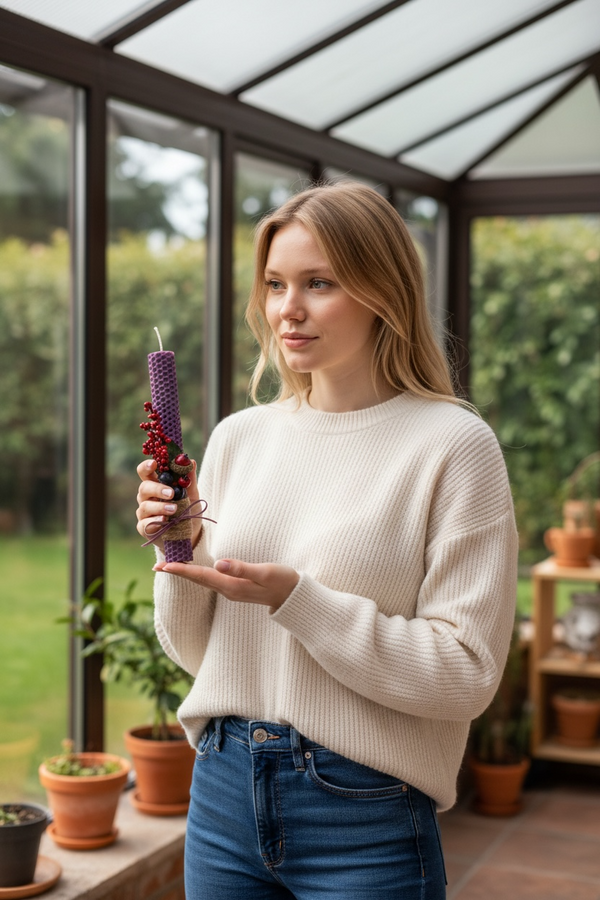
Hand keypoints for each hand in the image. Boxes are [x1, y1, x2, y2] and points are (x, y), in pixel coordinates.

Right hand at [136, 458, 201, 549]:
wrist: (190, 533)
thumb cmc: (188, 510)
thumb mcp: (192, 494)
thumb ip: (189, 479)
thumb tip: (190, 461)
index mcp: (156, 485)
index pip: (145, 472)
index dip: (146, 466)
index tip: (154, 463)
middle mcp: (147, 497)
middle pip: (144, 488)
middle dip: (157, 489)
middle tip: (171, 493)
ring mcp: (144, 513)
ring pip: (145, 506)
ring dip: (159, 507)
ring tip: (174, 509)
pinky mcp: (145, 528)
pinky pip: (144, 524)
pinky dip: (154, 522)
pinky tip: (164, 521)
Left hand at [153, 557, 299, 610]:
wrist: (294, 596)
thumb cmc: (282, 581)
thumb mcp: (265, 573)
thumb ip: (242, 568)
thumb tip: (219, 563)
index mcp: (232, 586)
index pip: (201, 576)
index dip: (181, 570)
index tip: (163, 565)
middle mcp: (228, 590)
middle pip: (198, 580)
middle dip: (178, 572)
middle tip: (157, 565)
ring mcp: (232, 590)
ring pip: (203, 581)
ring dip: (186, 573)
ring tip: (170, 567)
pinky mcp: (236, 587)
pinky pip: (212, 580)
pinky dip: (199, 574)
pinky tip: (195, 570)